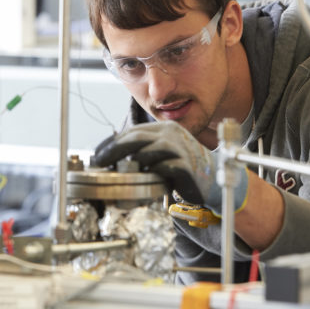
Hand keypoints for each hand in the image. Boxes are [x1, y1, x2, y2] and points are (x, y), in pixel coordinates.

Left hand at [92, 121, 248, 213]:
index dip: (112, 142)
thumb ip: (142, 150)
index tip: (98, 154)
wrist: (212, 176)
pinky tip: (147, 179)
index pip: (132, 132)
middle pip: (136, 139)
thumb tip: (112, 157)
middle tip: (100, 162)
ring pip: (149, 152)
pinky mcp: (186, 166)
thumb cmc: (182, 165)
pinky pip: (164, 168)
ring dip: (133, 163)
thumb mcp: (161, 153)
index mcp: (163, 129)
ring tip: (121, 173)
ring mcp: (179, 149)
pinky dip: (153, 173)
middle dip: (114, 150)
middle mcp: (171, 135)